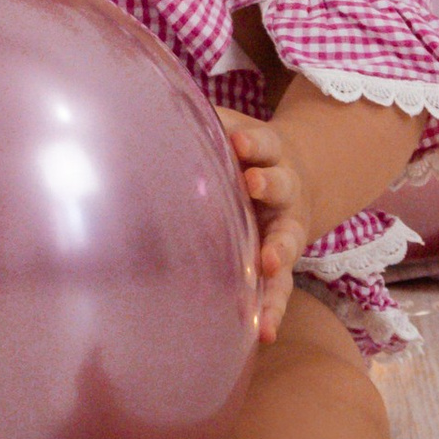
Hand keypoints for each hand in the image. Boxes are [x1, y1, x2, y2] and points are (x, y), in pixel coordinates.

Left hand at [216, 108, 310, 341]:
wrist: (296, 174)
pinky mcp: (282, 264)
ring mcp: (287, 229)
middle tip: (254, 185)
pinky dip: (273, 308)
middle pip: (281, 184)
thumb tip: (142, 107)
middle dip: (269, 184)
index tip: (238, 143)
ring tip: (269, 264)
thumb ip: (202, 125)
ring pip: (288, 241)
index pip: (262, 142)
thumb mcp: (231, 130)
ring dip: (279, 251)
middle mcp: (284, 189)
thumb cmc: (245, 152)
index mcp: (269, 153)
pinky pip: (280, 289)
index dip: (251, 142)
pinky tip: (262, 331)